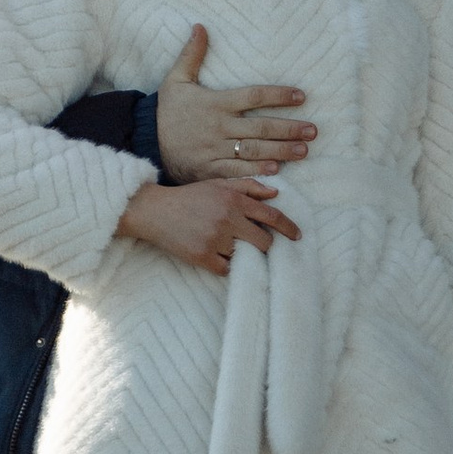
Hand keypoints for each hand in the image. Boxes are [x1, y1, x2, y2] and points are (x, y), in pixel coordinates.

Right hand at [119, 176, 299, 275]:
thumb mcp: (218, 184)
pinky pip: (226, 269)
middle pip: (264, 241)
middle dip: (266, 245)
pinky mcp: (203, 256)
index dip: (289, 227)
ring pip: (246, 256)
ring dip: (243, 255)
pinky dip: (226, 265)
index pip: (272, 216)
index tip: (297, 236)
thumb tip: (276, 194)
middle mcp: (228, 219)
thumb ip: (248, 186)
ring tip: (231, 248)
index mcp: (234, 199)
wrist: (155, 211)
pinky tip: (217, 256)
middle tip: (260, 245)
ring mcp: (215, 239)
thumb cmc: (190, 197)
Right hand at [155, 25, 316, 185]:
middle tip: (313, 130)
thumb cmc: (168, 110)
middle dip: (289, 129)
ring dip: (281, 150)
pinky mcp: (209, 170)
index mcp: (215, 102)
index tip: (301, 96)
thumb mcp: (176, 79)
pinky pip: (237, 171)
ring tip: (304, 150)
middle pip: (260, 126)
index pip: (253, 96)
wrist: (144, 141)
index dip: (278, 95)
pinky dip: (257, 172)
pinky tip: (277, 171)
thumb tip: (200, 26)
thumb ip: (191, 54)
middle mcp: (219, 126)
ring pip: (254, 150)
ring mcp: (215, 150)